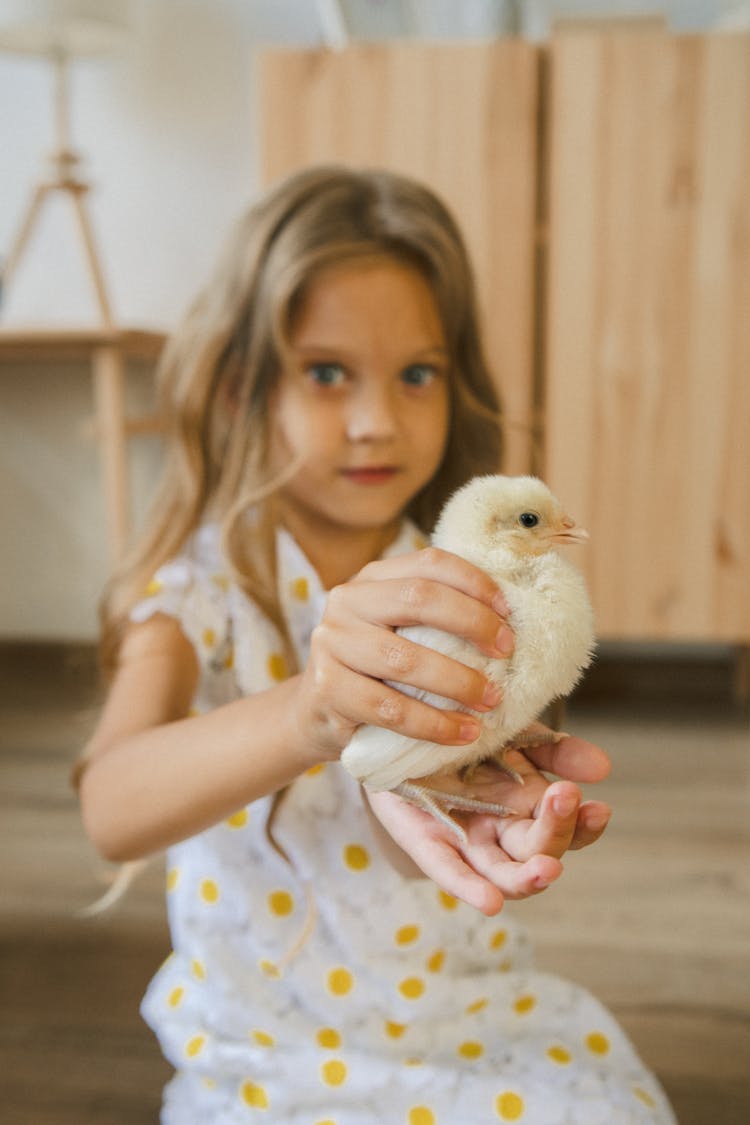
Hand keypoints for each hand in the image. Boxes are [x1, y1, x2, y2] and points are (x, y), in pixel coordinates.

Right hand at [292, 548, 513, 762]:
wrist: (316, 713)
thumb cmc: (376, 670)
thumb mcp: (400, 631)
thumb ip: (437, 618)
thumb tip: (509, 622)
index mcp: (372, 578)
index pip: (429, 563)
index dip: (474, 582)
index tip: (509, 613)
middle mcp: (347, 601)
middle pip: (418, 598)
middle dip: (472, 624)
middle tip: (506, 653)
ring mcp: (332, 644)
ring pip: (405, 659)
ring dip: (459, 682)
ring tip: (490, 700)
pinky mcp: (328, 689)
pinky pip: (391, 708)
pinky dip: (434, 724)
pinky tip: (463, 733)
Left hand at [365, 726, 610, 915]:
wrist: (400, 727)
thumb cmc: (463, 736)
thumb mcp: (516, 732)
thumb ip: (555, 749)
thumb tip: (602, 767)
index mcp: (529, 807)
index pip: (570, 830)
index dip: (585, 825)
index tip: (598, 808)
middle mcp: (502, 833)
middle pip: (540, 850)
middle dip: (558, 831)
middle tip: (567, 800)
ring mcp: (466, 843)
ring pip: (503, 875)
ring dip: (528, 877)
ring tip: (549, 869)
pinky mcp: (426, 843)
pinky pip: (449, 872)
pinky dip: (469, 888)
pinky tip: (490, 902)